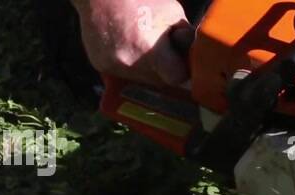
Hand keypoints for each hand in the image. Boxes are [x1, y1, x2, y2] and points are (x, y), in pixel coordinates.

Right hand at [71, 0, 192, 86]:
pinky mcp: (100, 65)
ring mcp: (112, 66)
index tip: (180, 61)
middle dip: (163, 68)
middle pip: (159, 81)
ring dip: (146, 68)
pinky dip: (129, 63)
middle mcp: (129, 63)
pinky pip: (123, 73)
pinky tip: (127, 44)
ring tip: (141, 42)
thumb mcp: (171, 12)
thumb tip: (193, 56)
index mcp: (149, 51)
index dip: (180, 69)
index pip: (175, 78)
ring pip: (141, 79)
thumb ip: (185, 38)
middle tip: (159, 47)